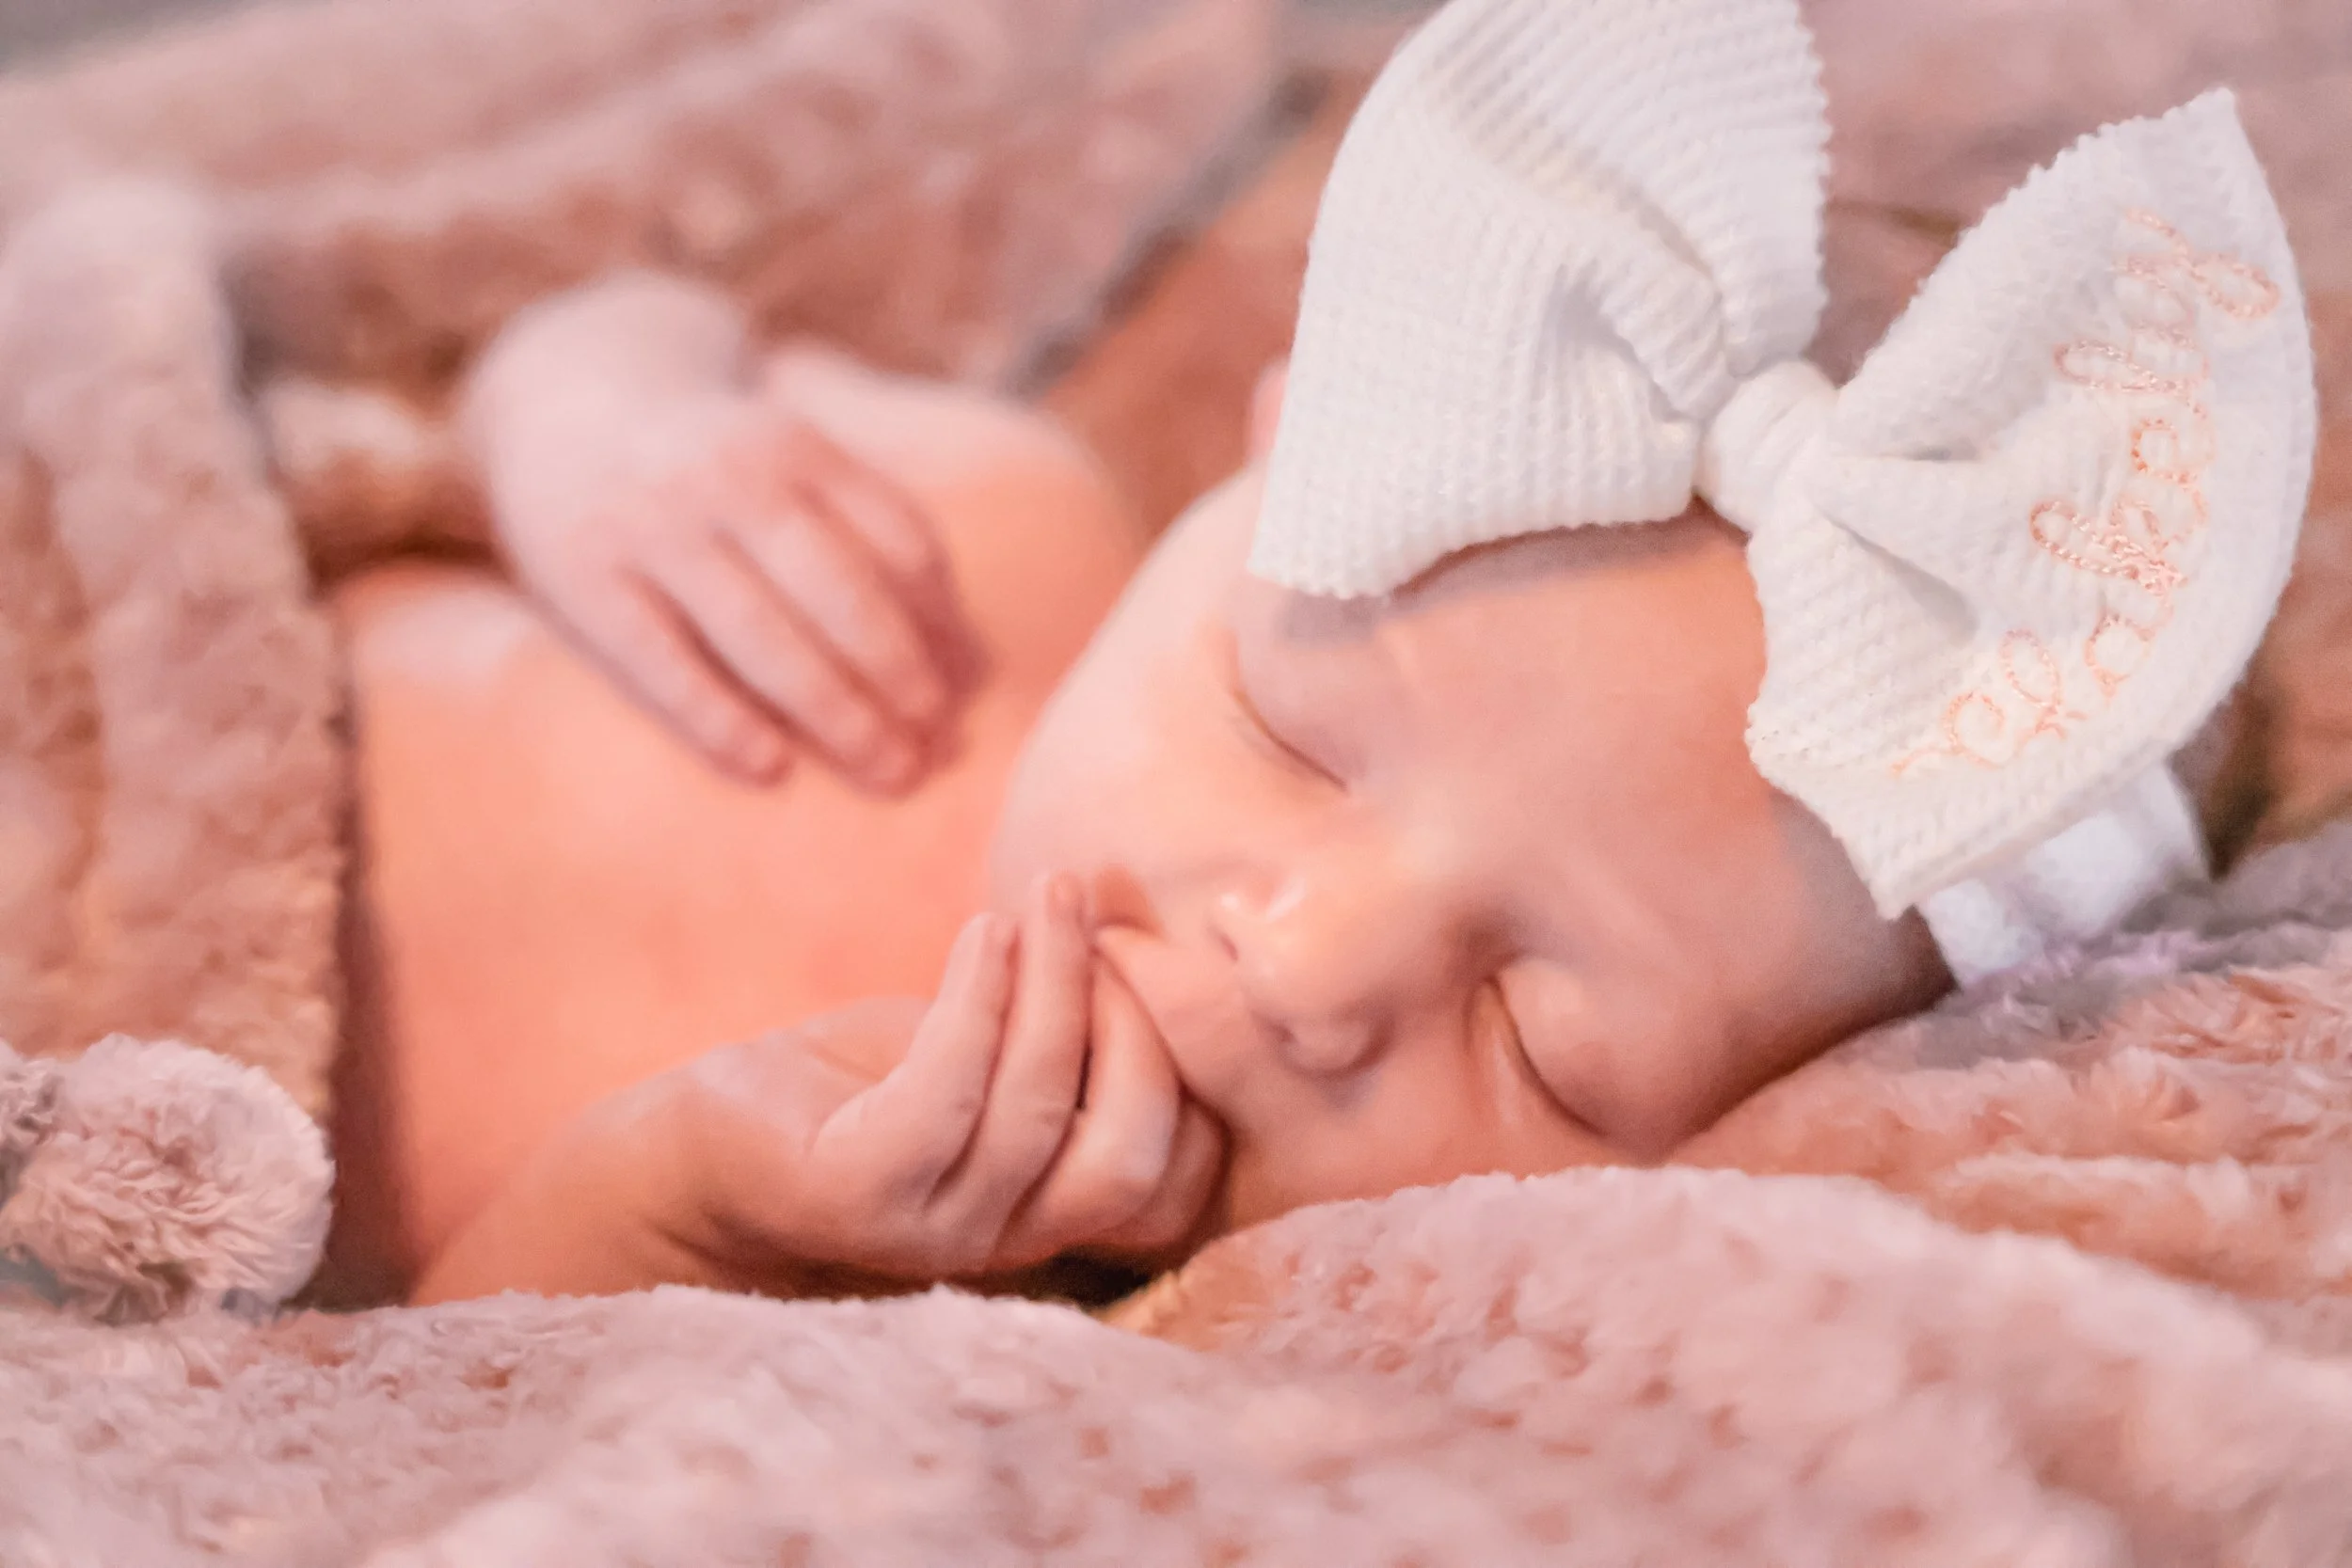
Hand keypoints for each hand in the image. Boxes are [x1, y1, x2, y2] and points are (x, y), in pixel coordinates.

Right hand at [496, 388, 979, 791]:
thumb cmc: (712, 473)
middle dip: (898, 676)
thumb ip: (870, 536)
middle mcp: (731, 476)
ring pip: (760, 630)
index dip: (943, 622)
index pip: (898, 536)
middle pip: (838, 588)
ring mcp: (653, 524)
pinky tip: (770, 768)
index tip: (967, 696)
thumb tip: (968, 662)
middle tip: (936, 751)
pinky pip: (663, 660)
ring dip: (834, 710)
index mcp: (798, 445)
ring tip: (887, 770)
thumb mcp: (792, 464)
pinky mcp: (582, 575)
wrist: (559, 401)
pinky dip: (720, 717)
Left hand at [514, 874, 1217, 1301]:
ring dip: (1059, 979)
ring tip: (1051, 893)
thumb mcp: (984, 1046)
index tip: (1146, 956)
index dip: (1187, 1061)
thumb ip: (1061, 1015)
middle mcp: (1007, 1241)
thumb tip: (1132, 899)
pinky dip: (981, 995)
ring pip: (1044, 1105)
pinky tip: (984, 930)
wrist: (699, 1139)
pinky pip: (949, 1086)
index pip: (1177, 1171)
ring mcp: (933, 1227)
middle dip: (1141, 1026)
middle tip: (1105, 921)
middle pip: (1134, 1153)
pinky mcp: (858, 1192)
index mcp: (1051, 1213)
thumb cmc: (856, 1085)